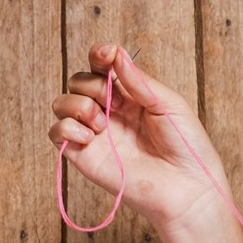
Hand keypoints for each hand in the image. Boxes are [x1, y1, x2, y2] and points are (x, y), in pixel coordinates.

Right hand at [48, 44, 228, 233]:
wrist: (187, 188)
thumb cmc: (187, 147)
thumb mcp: (168, 104)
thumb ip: (138, 80)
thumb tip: (116, 54)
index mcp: (130, 96)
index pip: (102, 67)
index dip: (98, 56)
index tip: (106, 54)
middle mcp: (109, 112)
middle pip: (79, 81)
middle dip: (92, 85)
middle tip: (115, 103)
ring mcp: (96, 134)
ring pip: (62, 103)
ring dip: (78, 105)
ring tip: (102, 123)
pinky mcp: (84, 157)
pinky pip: (55, 133)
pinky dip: (65, 128)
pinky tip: (90, 136)